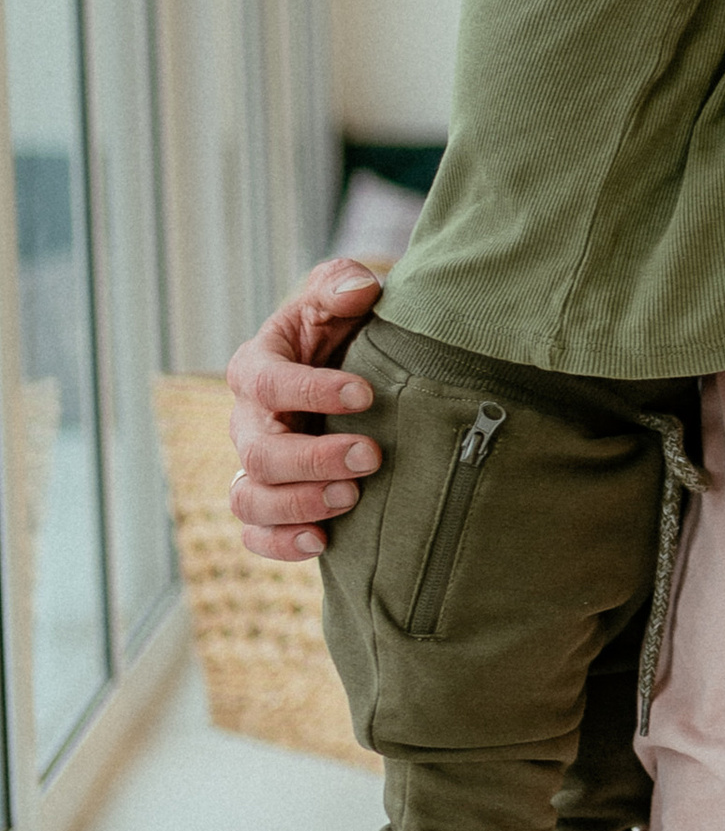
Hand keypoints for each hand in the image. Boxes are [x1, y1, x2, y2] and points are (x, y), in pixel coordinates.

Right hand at [226, 260, 387, 559]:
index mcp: (257, 367)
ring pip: (249, 498)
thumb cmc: (339, 332)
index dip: (311, 390)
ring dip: (298, 504)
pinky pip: (255, 535)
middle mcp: (247, 422)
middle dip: (314, 458)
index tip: (366, 394)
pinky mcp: (270, 504)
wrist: (347, 378)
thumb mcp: (339, 299)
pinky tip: (322, 543)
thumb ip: (342, 285)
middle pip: (259, 451)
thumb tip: (358, 290)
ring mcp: (254, 467)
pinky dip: (280, 545)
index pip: (268, 382)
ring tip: (351, 500)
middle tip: (371, 455)